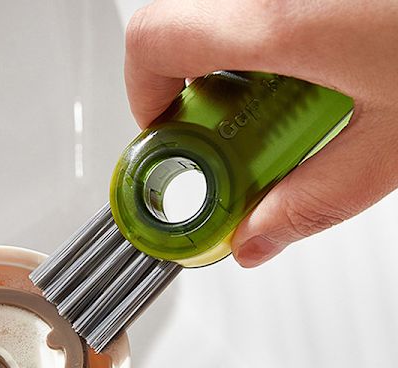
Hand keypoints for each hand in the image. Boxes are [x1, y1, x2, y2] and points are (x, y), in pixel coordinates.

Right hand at [125, 0, 397, 265]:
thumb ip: (312, 202)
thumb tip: (255, 240)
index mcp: (284, 14)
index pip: (150, 46)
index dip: (145, 99)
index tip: (173, 138)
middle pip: (181, 30)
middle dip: (196, 92)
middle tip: (246, 128)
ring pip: (222, 13)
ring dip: (238, 65)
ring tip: (300, 93)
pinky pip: (260, 1)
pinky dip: (272, 36)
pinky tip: (326, 55)